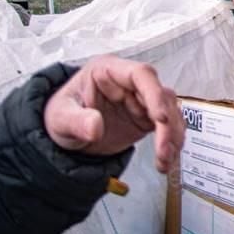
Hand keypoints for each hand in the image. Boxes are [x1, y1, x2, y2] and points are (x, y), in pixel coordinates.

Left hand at [43, 55, 184, 172]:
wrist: (65, 132)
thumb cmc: (62, 114)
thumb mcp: (60, 117)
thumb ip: (76, 121)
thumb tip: (95, 127)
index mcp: (109, 71)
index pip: (141, 74)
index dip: (155, 94)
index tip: (161, 118)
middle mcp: (130, 83)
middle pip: (161, 95)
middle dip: (168, 124)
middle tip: (164, 150)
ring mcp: (141, 99)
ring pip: (171, 111)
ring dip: (173, 136)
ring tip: (164, 161)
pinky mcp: (147, 118)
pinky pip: (167, 127)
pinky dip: (170, 143)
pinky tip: (165, 161)